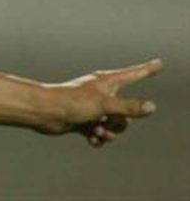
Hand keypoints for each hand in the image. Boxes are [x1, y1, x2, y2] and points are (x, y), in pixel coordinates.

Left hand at [41, 59, 162, 147]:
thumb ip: (129, 107)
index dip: (147, 70)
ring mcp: (92, 107)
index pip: (133, 74)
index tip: (159, 63)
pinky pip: (100, 132)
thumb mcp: (104, 105)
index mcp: (107, 82)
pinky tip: (91, 139)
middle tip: (105, 122)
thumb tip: (151, 107)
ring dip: (108, 132)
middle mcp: (101, 93)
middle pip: (126, 111)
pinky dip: (98, 138)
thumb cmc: (72, 102)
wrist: (45, 113)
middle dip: (120, 122)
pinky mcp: (84, 120)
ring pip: (114, 124)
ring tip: (96, 131)